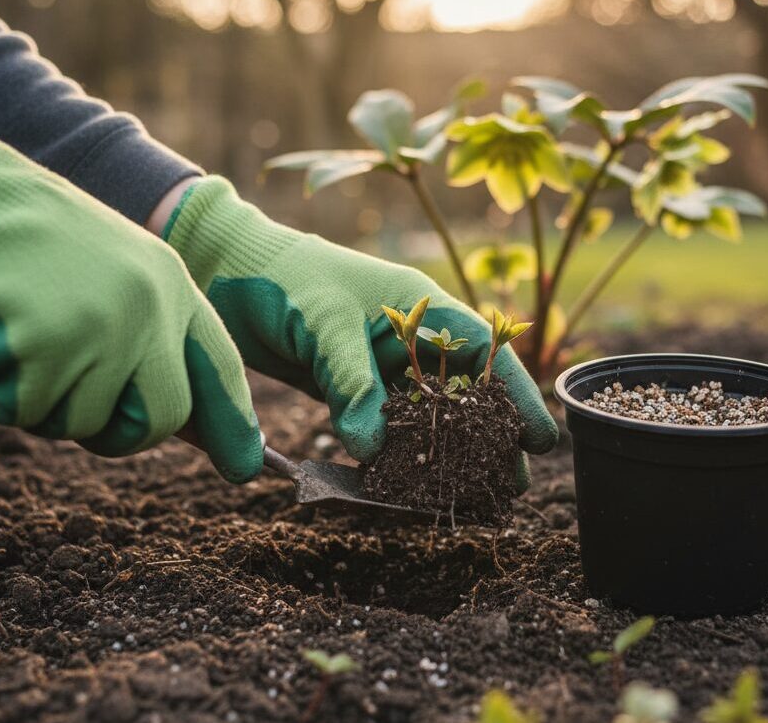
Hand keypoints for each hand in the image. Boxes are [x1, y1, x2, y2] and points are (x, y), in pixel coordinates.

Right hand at [0, 126, 261, 480]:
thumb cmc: (37, 246)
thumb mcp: (116, 278)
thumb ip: (153, 341)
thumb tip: (190, 428)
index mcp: (171, 285)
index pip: (220, 366)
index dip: (233, 421)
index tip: (246, 467)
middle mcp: (149, 307)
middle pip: (161, 418)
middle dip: (120, 431)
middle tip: (72, 397)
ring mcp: (101, 325)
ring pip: (84, 423)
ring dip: (46, 402)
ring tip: (23, 335)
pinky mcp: (44, 343)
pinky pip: (28, 411)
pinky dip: (2, 391)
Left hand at [162, 177, 557, 479]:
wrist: (228, 271)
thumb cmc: (284, 279)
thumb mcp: (324, 325)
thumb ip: (353, 383)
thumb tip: (374, 449)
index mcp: (422, 306)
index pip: (485, 352)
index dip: (515, 395)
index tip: (539, 438)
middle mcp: (410, 337)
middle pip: (464, 392)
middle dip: (489, 438)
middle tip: (510, 486)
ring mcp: (382, 364)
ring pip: (426, 415)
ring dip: (445, 453)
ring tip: (470, 495)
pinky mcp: (352, 387)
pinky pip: (385, 425)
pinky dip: (397, 454)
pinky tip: (408, 485)